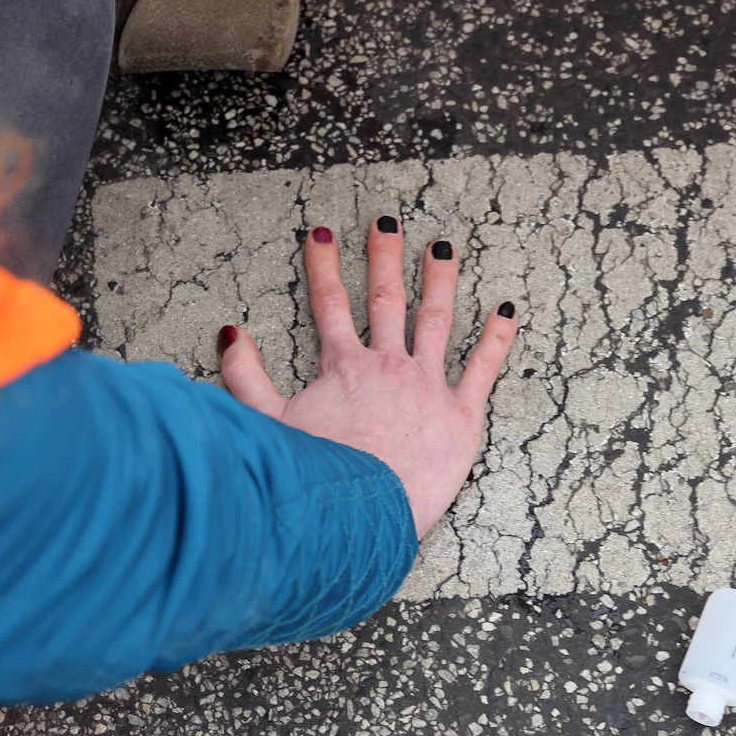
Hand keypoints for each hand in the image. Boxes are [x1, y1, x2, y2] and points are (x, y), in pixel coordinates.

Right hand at [217, 219, 516, 538]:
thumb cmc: (317, 477)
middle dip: (384, 256)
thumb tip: (229, 333)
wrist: (363, 514)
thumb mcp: (268, 423)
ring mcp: (427, 385)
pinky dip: (497, 337)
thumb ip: (246, 376)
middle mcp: (387, 365)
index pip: (329, 304)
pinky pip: (483, 367)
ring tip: (444, 248)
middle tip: (386, 222)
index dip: (323, 266)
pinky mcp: (461, 414)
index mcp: (343, 367)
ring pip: (436, 320)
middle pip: (385, 299)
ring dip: (440, 280)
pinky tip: (506, 310)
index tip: (321, 234)